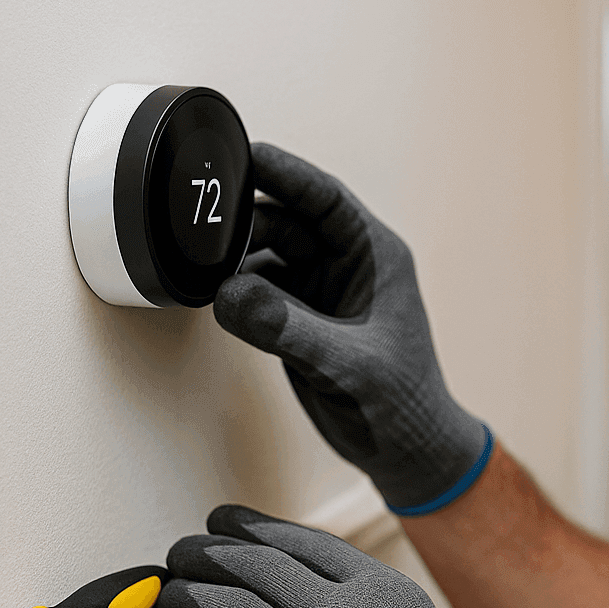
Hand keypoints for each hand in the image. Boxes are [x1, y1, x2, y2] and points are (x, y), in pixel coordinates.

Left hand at [158, 505, 557, 607]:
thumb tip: (318, 602)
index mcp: (382, 593)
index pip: (302, 542)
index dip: (256, 527)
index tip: (231, 522)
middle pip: (256, 563)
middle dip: (211, 551)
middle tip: (189, 549)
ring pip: (225, 604)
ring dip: (189, 593)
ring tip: (173, 592)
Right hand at [215, 143, 489, 513]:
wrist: (407, 453)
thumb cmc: (404, 404)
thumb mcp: (349, 364)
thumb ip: (289, 330)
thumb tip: (231, 294)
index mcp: (376, 256)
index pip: (325, 200)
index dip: (286, 173)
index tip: (244, 154)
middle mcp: (347, 267)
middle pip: (286, 222)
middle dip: (245, 221)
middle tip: (203, 224)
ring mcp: (320, 294)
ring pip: (266, 257)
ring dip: (234, 259)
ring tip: (201, 265)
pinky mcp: (298, 322)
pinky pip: (257, 292)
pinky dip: (234, 292)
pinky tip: (211, 296)